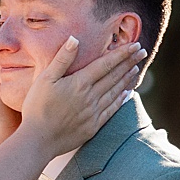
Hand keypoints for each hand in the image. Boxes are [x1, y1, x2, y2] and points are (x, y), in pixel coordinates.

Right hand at [15, 38, 142, 154]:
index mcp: (80, 83)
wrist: (38, 139)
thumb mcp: (45, 79)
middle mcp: (91, 97)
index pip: (106, 64)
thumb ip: (62, 59)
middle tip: (142, 52)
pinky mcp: (93, 126)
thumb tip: (75, 39)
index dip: (122, 54)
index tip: (136, 45)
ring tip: (136, 68)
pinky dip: (121, 100)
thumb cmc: (37, 107)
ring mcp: (94, 112)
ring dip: (127, 79)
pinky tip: (127, 94)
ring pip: (116, 92)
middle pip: (114, 76)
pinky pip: (112, 110)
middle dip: (129, 62)